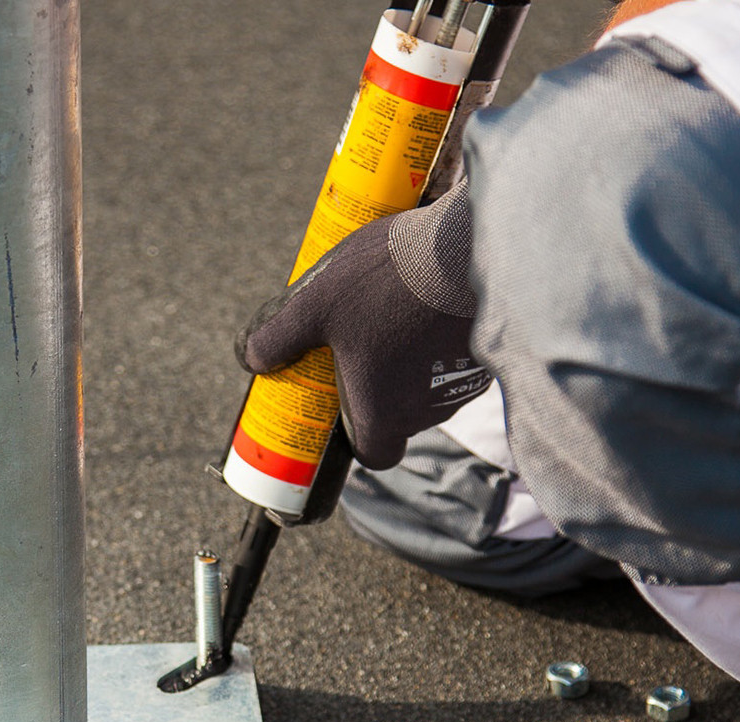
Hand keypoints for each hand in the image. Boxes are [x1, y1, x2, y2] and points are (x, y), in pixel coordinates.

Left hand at [236, 180, 488, 469]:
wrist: (463, 247)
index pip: (375, 455)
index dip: (358, 437)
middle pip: (400, 417)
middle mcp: (428, 412)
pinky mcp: (487, 352)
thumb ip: (277, 338)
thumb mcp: (313, 306)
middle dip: (380, 388)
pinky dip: (440, 341)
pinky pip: (458, 358)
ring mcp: (465, 383)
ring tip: (390, 313)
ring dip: (411, 361)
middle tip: (359, 345)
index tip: (344, 402)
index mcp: (385, 416)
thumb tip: (252, 358)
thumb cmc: (384, 284)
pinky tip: (424, 301)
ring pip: (429, 385)